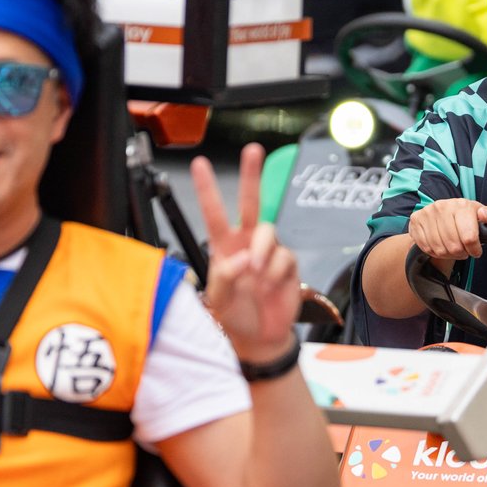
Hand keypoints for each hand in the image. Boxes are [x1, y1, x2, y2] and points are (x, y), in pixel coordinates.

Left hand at [191, 144, 302, 363]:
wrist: (260, 336)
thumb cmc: (235, 316)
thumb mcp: (218, 300)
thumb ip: (225, 276)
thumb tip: (244, 258)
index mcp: (223, 247)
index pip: (214, 212)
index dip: (207, 189)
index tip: (199, 164)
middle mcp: (246, 243)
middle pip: (250, 202)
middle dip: (251, 175)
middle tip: (253, 150)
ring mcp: (268, 251)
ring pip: (269, 231)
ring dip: (262, 251)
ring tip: (257, 274)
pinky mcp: (287, 263)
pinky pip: (284, 257)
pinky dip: (276, 272)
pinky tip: (271, 285)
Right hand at [406, 197, 486, 267]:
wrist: (442, 214)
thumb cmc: (466, 217)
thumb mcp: (484, 215)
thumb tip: (485, 215)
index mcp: (461, 205)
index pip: (469, 237)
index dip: (474, 249)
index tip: (476, 251)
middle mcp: (442, 207)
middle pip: (454, 246)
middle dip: (461, 253)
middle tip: (464, 251)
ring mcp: (428, 213)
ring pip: (440, 249)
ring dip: (448, 254)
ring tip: (453, 249)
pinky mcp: (416, 220)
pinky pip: (426, 247)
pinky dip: (435, 252)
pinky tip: (441, 246)